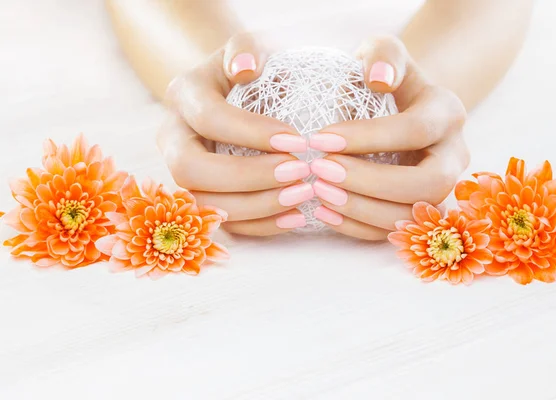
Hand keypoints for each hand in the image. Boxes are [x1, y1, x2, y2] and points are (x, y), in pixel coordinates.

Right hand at [157, 35, 313, 235]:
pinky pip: (222, 222)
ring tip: (304, 194)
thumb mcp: (249, 46)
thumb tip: (244, 69)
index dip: (251, 133)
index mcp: (184, 95)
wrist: (235, 95)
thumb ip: (245, 48)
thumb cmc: (251, 69)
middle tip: (300, 172)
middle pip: (191, 170)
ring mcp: (183, 172)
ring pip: (204, 203)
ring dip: (257, 205)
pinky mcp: (202, 196)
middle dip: (248, 176)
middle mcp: (172, 137)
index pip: (209, 119)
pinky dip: (259, 225)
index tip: (298, 140)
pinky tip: (294, 218)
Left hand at [309, 36, 468, 239]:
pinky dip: (359, 227)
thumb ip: (383, 56)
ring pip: (414, 214)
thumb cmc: (386, 79)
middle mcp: (454, 155)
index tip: (319, 138)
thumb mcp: (384, 52)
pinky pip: (396, 231)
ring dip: (362, 210)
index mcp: (447, 113)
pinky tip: (326, 212)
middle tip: (320, 172)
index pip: (414, 130)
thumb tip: (378, 79)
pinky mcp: (422, 212)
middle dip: (371, 183)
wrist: (402, 108)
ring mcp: (442, 188)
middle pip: (427, 183)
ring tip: (318, 192)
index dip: (367, 138)